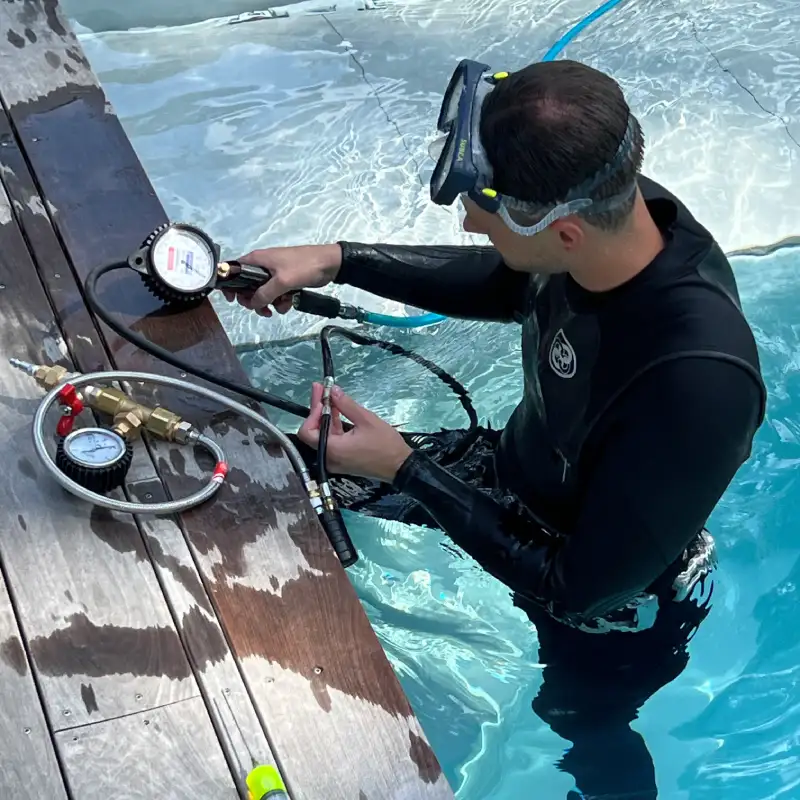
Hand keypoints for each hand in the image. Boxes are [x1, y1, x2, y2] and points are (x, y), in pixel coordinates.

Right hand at [222, 243, 342, 317]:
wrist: (329, 264)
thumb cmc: (304, 266)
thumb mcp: (282, 281)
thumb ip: (264, 294)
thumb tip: (252, 304)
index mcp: (257, 259)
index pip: (234, 270)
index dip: (230, 285)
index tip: (233, 299)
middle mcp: (262, 265)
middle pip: (247, 286)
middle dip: (253, 300)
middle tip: (262, 309)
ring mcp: (274, 273)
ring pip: (262, 293)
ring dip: (268, 303)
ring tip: (278, 308)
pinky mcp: (285, 280)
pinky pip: (275, 294)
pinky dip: (280, 301)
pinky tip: (288, 303)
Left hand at [298, 383, 412, 482]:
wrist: (400, 466)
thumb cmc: (385, 445)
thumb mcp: (366, 420)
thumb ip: (346, 405)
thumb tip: (332, 391)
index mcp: (333, 449)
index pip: (307, 431)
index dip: (313, 412)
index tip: (322, 397)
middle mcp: (329, 458)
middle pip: (313, 432)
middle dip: (318, 410)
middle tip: (322, 390)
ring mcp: (335, 461)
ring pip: (323, 436)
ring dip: (326, 416)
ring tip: (330, 396)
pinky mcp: (342, 460)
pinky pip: (332, 441)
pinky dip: (333, 426)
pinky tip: (338, 411)